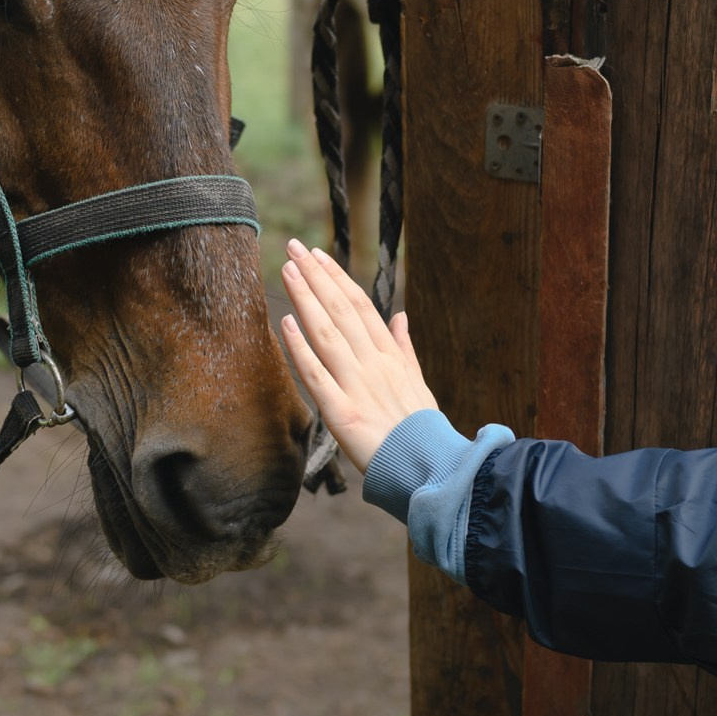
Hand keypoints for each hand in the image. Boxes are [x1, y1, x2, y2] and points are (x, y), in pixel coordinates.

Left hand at [278, 239, 438, 471]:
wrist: (430, 468)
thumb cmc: (422, 429)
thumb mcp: (418, 383)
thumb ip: (405, 347)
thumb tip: (401, 316)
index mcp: (391, 355)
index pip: (361, 305)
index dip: (337, 278)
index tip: (317, 255)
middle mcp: (374, 363)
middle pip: (341, 310)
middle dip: (315, 276)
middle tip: (292, 247)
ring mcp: (357, 385)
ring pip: (327, 332)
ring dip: (305, 298)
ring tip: (286, 270)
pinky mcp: (342, 412)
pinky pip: (316, 375)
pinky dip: (300, 348)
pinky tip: (286, 323)